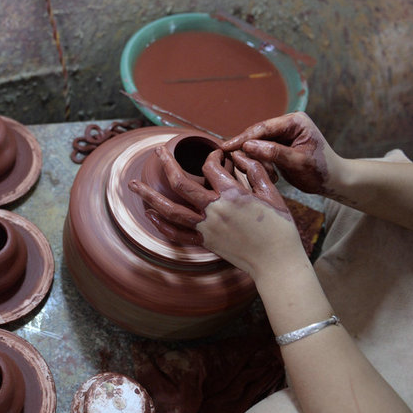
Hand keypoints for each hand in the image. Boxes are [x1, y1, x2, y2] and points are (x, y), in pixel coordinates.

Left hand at [129, 148, 302, 278]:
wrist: (277, 262)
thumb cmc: (280, 227)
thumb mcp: (272, 193)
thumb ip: (255, 171)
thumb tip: (241, 154)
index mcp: (232, 194)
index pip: (211, 167)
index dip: (212, 157)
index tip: (216, 157)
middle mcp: (214, 210)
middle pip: (181, 184)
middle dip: (166, 164)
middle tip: (156, 151)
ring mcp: (207, 228)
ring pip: (170, 210)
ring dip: (149, 196)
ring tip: (133, 185)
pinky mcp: (205, 243)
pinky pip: (177, 234)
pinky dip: (161, 225)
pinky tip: (150, 215)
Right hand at [222, 112, 342, 195]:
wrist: (334, 181)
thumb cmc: (321, 171)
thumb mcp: (298, 163)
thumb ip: (273, 153)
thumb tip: (247, 146)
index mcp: (295, 121)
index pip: (263, 128)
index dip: (242, 138)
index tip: (225, 148)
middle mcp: (288, 124)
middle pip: (257, 134)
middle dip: (248, 150)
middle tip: (237, 164)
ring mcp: (283, 134)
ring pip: (258, 144)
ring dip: (257, 159)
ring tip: (269, 174)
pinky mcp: (280, 145)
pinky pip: (262, 151)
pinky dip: (261, 163)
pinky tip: (269, 174)